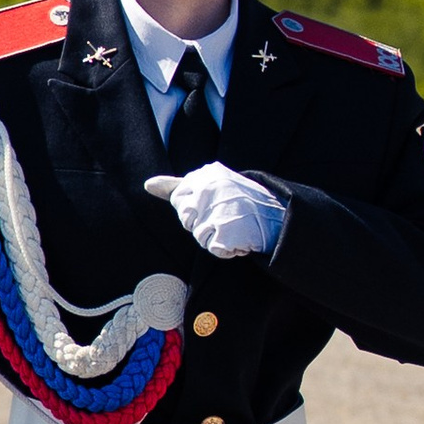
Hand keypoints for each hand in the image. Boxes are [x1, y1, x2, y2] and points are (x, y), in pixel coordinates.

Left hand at [143, 162, 285, 258]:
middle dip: (202, 223)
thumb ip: (176, 185)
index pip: (178, 200)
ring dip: (215, 236)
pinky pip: (214, 248)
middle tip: (226, 214)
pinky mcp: (224, 232)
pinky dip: (227, 248)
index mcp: (204, 175)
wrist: (276, 216)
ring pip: (198, 236)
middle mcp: (208, 190)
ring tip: (234, 224)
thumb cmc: (239, 201)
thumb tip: (148, 184)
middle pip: (185, 219)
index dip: (195, 208)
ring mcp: (217, 211)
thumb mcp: (209, 184)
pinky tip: (240, 236)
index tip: (215, 203)